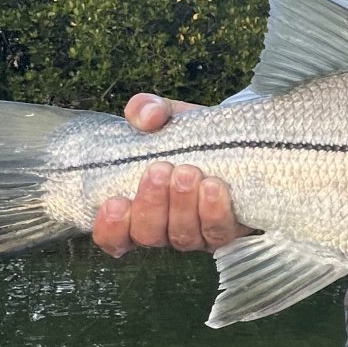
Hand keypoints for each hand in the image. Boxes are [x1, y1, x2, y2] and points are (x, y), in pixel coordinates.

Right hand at [91, 93, 252, 256]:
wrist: (237, 140)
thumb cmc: (190, 136)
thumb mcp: (166, 117)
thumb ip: (147, 109)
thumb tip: (146, 116)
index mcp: (137, 208)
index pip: (113, 236)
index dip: (110, 227)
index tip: (116, 202)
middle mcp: (164, 229)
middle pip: (148, 235)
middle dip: (151, 204)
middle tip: (160, 170)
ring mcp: (195, 234)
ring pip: (182, 237)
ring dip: (182, 205)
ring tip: (188, 173)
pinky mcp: (227, 232)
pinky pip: (218, 233)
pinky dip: (214, 212)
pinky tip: (213, 187)